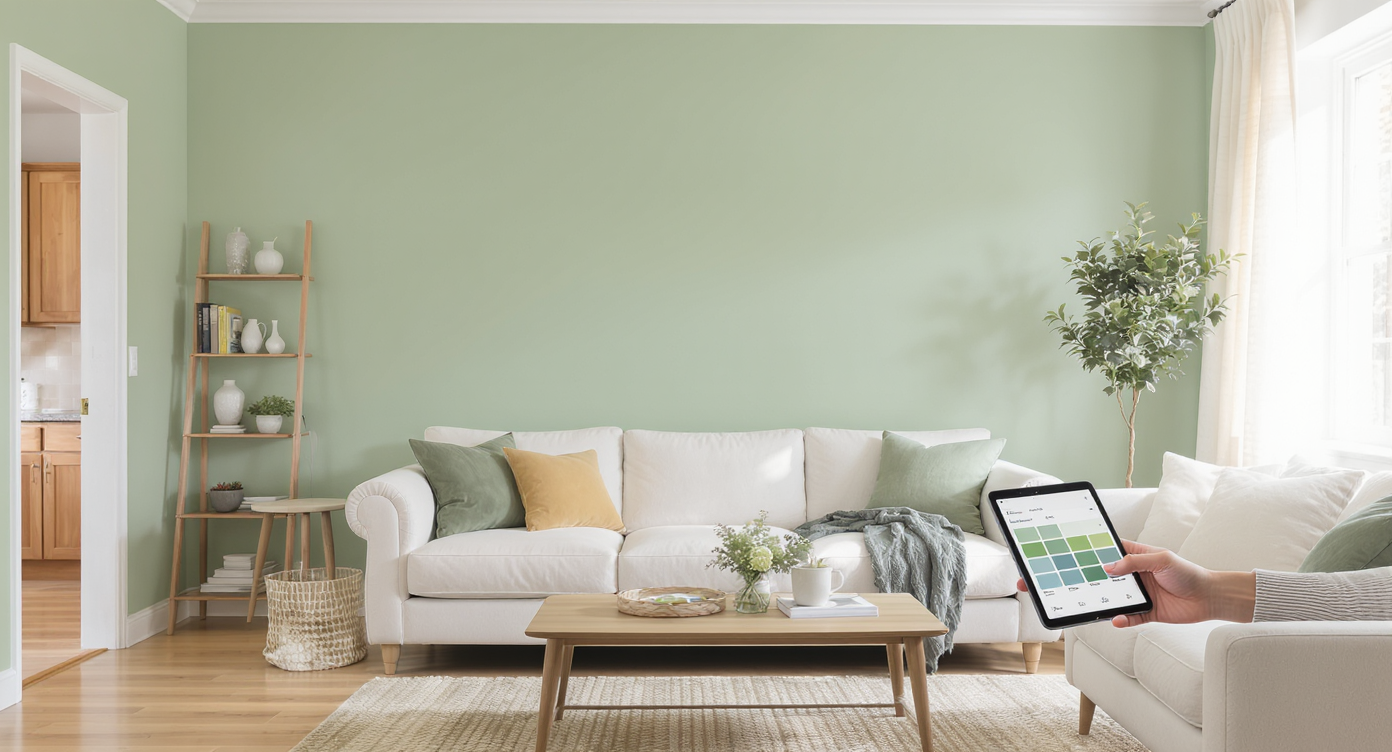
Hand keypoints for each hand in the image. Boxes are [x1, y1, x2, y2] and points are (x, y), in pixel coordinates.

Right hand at [1015, 540, 1254, 626]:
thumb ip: (1134, 562)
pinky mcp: (1143, 614)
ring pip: (1107, 599)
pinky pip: (1125, 618)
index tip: (1057, 551)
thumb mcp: (1162, 559)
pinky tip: (1116, 620)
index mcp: (1130, 556)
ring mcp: (1134, 595)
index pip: (1100, 551)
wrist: (1211, 597)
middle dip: (1073, 579)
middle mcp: (1128, 576)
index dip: (1079, 551)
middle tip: (1049, 581)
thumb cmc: (1188, 572)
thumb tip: (1108, 567)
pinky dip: (1120, 620)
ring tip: (1078, 604)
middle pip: (1095, 577)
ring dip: (1095, 602)